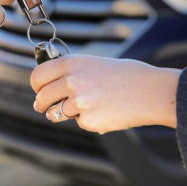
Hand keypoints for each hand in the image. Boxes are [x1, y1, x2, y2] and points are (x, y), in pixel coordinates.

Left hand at [30, 55, 180, 133]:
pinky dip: (88, 120)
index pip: (38, 76)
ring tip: (86, 106)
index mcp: (71, 63)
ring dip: (64, 113)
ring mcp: (78, 103)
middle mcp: (71, 81)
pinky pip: (79, 123)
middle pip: (42, 97)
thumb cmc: (126, 76)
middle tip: (43, 107)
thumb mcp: (94, 63)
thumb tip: (52, 86)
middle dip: (42, 104)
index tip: (38, 91)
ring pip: (57, 113)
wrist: (150, 91)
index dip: (36, 86)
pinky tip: (106, 111)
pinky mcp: (88, 121)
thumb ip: (72, 73)